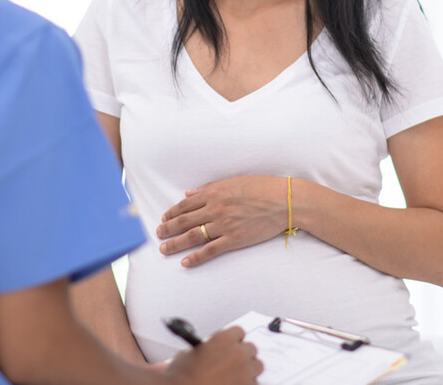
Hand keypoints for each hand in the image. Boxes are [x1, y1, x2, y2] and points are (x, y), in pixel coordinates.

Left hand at [156, 175, 287, 266]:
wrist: (284, 201)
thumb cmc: (262, 188)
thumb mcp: (233, 181)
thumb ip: (209, 187)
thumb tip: (189, 193)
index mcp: (214, 193)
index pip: (185, 204)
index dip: (172, 212)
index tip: (164, 218)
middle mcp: (215, 209)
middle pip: (184, 221)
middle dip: (168, 229)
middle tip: (158, 234)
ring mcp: (224, 226)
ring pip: (193, 236)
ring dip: (176, 244)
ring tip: (164, 249)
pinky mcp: (234, 239)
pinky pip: (210, 250)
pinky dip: (196, 257)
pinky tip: (185, 262)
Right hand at [163, 326, 261, 384]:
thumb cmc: (180, 378)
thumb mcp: (185, 356)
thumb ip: (201, 349)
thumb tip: (204, 352)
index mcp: (224, 339)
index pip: (239, 332)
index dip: (233, 339)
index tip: (230, 344)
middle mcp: (238, 353)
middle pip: (251, 348)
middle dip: (243, 354)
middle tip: (233, 361)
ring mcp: (245, 372)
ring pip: (257, 366)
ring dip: (249, 369)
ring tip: (236, 374)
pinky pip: (254, 383)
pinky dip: (246, 383)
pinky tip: (234, 384)